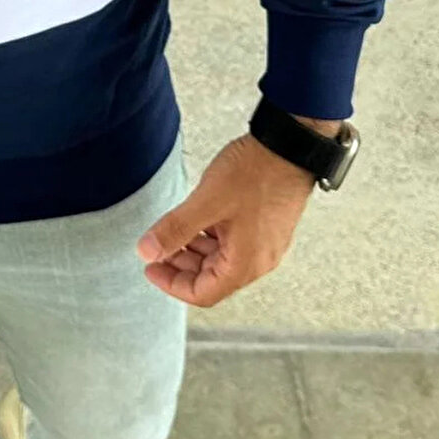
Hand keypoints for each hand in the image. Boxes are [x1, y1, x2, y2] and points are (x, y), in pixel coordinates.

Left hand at [136, 123, 333, 307]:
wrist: (291, 145)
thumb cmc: (256, 172)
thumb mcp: (207, 201)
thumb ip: (175, 229)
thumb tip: (147, 251)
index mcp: (245, 263)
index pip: (203, 294)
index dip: (171, 283)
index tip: (151, 266)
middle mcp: (259, 259)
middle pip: (212, 278)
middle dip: (180, 265)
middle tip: (157, 247)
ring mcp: (265, 243)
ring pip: (221, 259)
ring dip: (194, 250)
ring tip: (174, 230)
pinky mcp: (266, 226)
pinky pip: (233, 242)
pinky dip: (210, 237)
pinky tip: (198, 220)